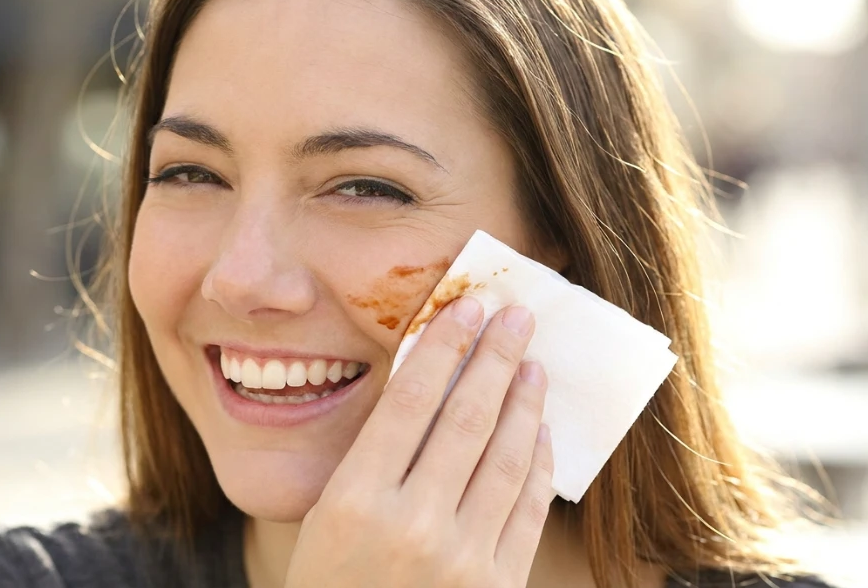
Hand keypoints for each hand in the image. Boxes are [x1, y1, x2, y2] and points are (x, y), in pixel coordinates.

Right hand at [285, 296, 553, 587]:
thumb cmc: (331, 587)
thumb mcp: (326, 519)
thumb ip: (373, 459)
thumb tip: (426, 384)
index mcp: (355, 500)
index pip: (410, 402)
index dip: (445, 347)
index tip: (468, 308)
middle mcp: (410, 525)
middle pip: (466, 419)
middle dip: (495, 358)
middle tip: (518, 315)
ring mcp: (460, 560)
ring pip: (505, 459)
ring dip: (524, 403)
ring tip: (533, 364)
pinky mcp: (496, 587)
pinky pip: (525, 511)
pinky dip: (537, 465)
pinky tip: (540, 431)